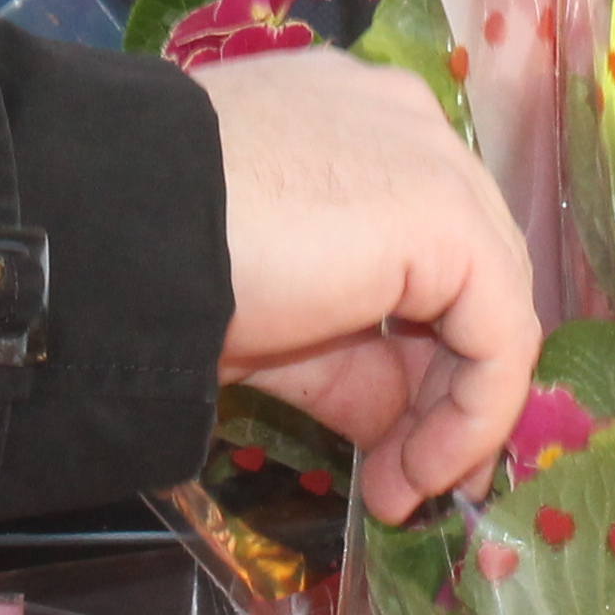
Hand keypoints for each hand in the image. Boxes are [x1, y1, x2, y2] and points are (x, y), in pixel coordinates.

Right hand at [194, 46, 537, 523]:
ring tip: (403, 494)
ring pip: (490, 304)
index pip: (423, 248)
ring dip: (456, 417)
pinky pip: (499, 334)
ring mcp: (432, 159)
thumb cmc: (158, 250)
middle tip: (399, 485)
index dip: (420, 354)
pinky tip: (421, 471)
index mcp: (349, 121)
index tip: (390, 445)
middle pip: (465, 276)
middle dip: (440, 394)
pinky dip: (472, 416)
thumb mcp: (274, 316)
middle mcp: (403, 123)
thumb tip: (399, 431)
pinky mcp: (448, 215)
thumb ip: (349, 359)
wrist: (115, 224)